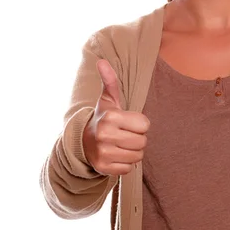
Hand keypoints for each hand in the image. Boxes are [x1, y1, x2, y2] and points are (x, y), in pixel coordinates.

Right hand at [82, 59, 149, 174]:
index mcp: (111, 117)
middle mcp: (105, 135)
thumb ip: (110, 81)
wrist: (84, 142)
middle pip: (143, 141)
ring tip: (120, 145)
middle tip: (124, 135)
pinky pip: (128, 168)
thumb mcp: (108, 100)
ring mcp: (103, 153)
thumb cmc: (104, 118)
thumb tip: (102, 61)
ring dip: (132, 152)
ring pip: (137, 156)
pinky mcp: (103, 168)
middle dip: (137, 139)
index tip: (127, 122)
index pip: (145, 124)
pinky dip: (125, 164)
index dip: (139, 124)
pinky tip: (115, 156)